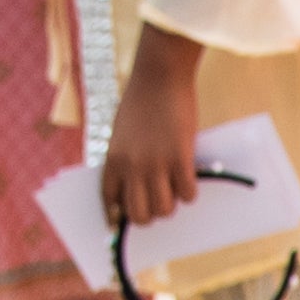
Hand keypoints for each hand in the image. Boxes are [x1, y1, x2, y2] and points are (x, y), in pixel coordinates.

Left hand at [105, 21, 207, 225]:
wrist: (159, 75)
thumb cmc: (142, 100)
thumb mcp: (123, 132)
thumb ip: (127, 158)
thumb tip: (141, 187)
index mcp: (113, 159)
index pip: (110, 201)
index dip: (116, 216)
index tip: (121, 223)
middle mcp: (131, 167)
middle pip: (139, 215)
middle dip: (150, 215)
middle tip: (159, 202)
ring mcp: (156, 164)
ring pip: (164, 209)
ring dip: (172, 204)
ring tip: (176, 187)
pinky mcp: (180, 158)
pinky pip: (187, 194)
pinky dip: (190, 192)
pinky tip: (190, 177)